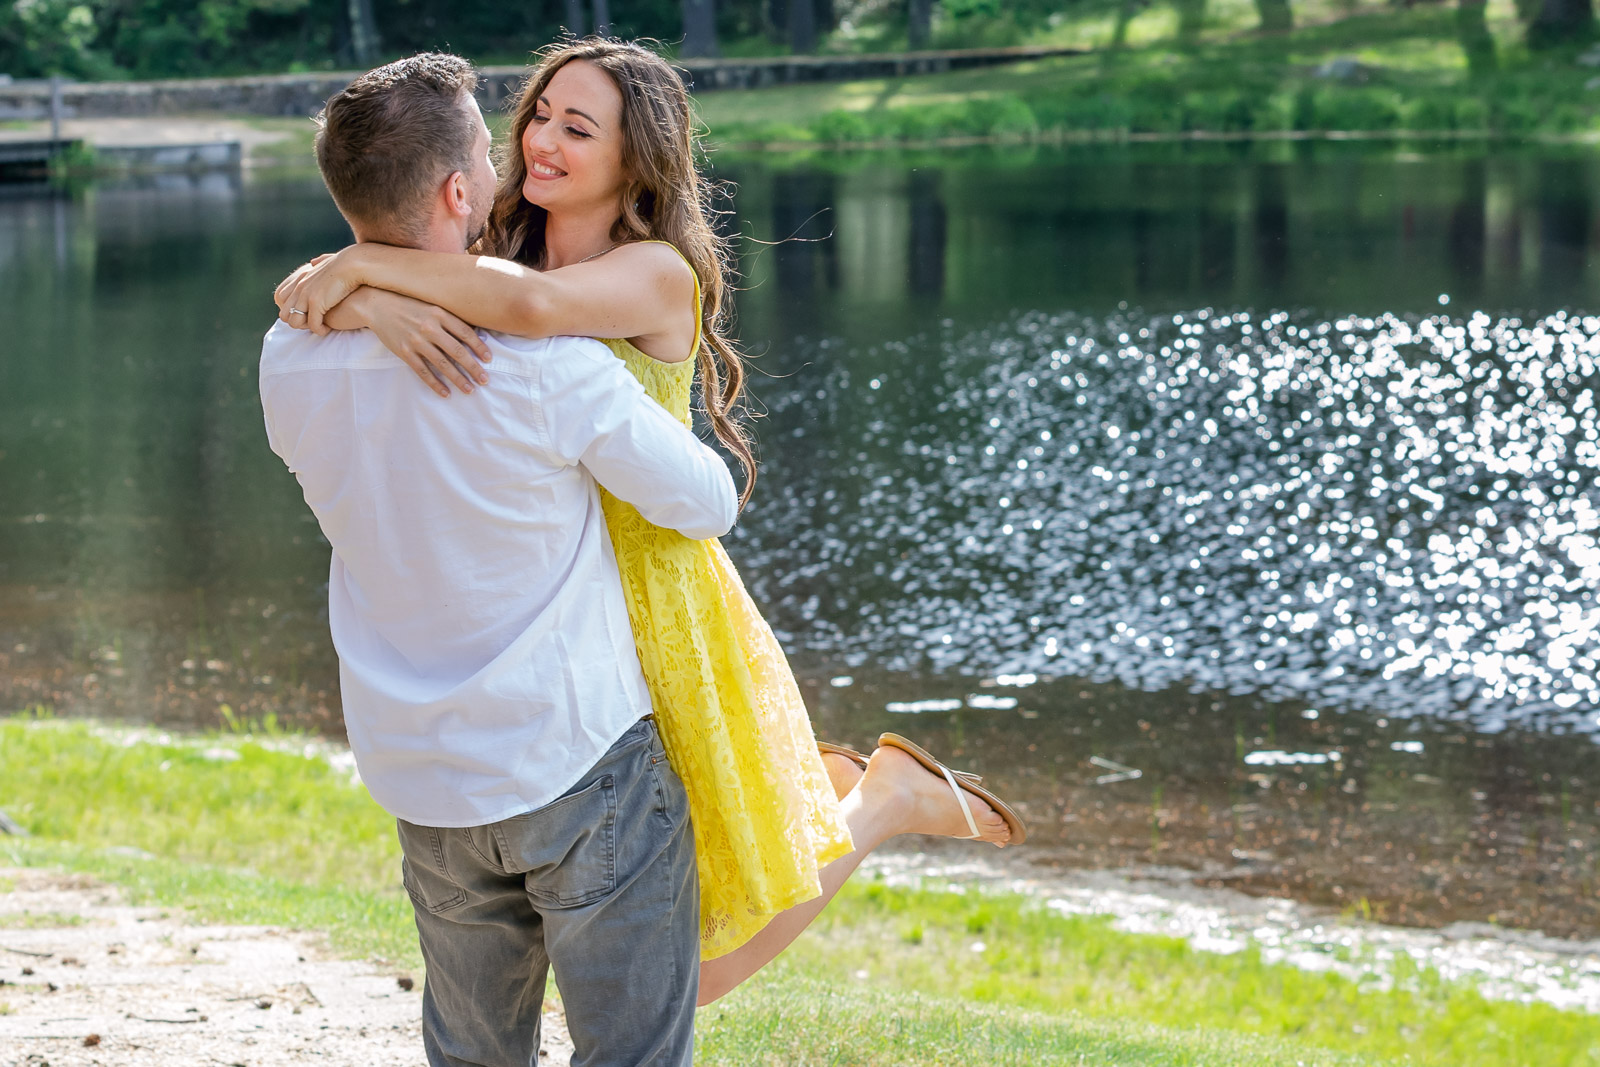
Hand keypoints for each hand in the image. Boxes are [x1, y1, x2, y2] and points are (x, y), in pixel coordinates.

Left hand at [274, 247, 364, 333]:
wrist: (354, 264)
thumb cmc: (346, 265)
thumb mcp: (327, 262)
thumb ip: (319, 262)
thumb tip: (314, 262)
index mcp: (300, 279)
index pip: (280, 298)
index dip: (292, 309)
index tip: (308, 312)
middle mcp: (299, 288)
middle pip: (284, 314)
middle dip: (298, 322)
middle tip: (314, 322)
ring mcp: (306, 295)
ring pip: (294, 323)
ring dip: (307, 328)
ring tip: (321, 326)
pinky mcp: (316, 303)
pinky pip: (313, 326)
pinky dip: (320, 330)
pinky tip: (329, 328)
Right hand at [347, 289, 491, 397]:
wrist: (377, 304)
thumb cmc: (410, 304)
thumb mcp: (432, 305)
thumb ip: (450, 319)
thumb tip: (476, 334)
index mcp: (439, 313)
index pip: (465, 333)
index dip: (479, 347)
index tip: (489, 359)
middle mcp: (429, 327)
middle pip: (457, 351)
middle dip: (473, 368)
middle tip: (485, 380)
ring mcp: (416, 341)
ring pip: (442, 364)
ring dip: (458, 379)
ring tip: (470, 390)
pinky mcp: (404, 352)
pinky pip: (423, 371)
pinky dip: (435, 384)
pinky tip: (445, 393)